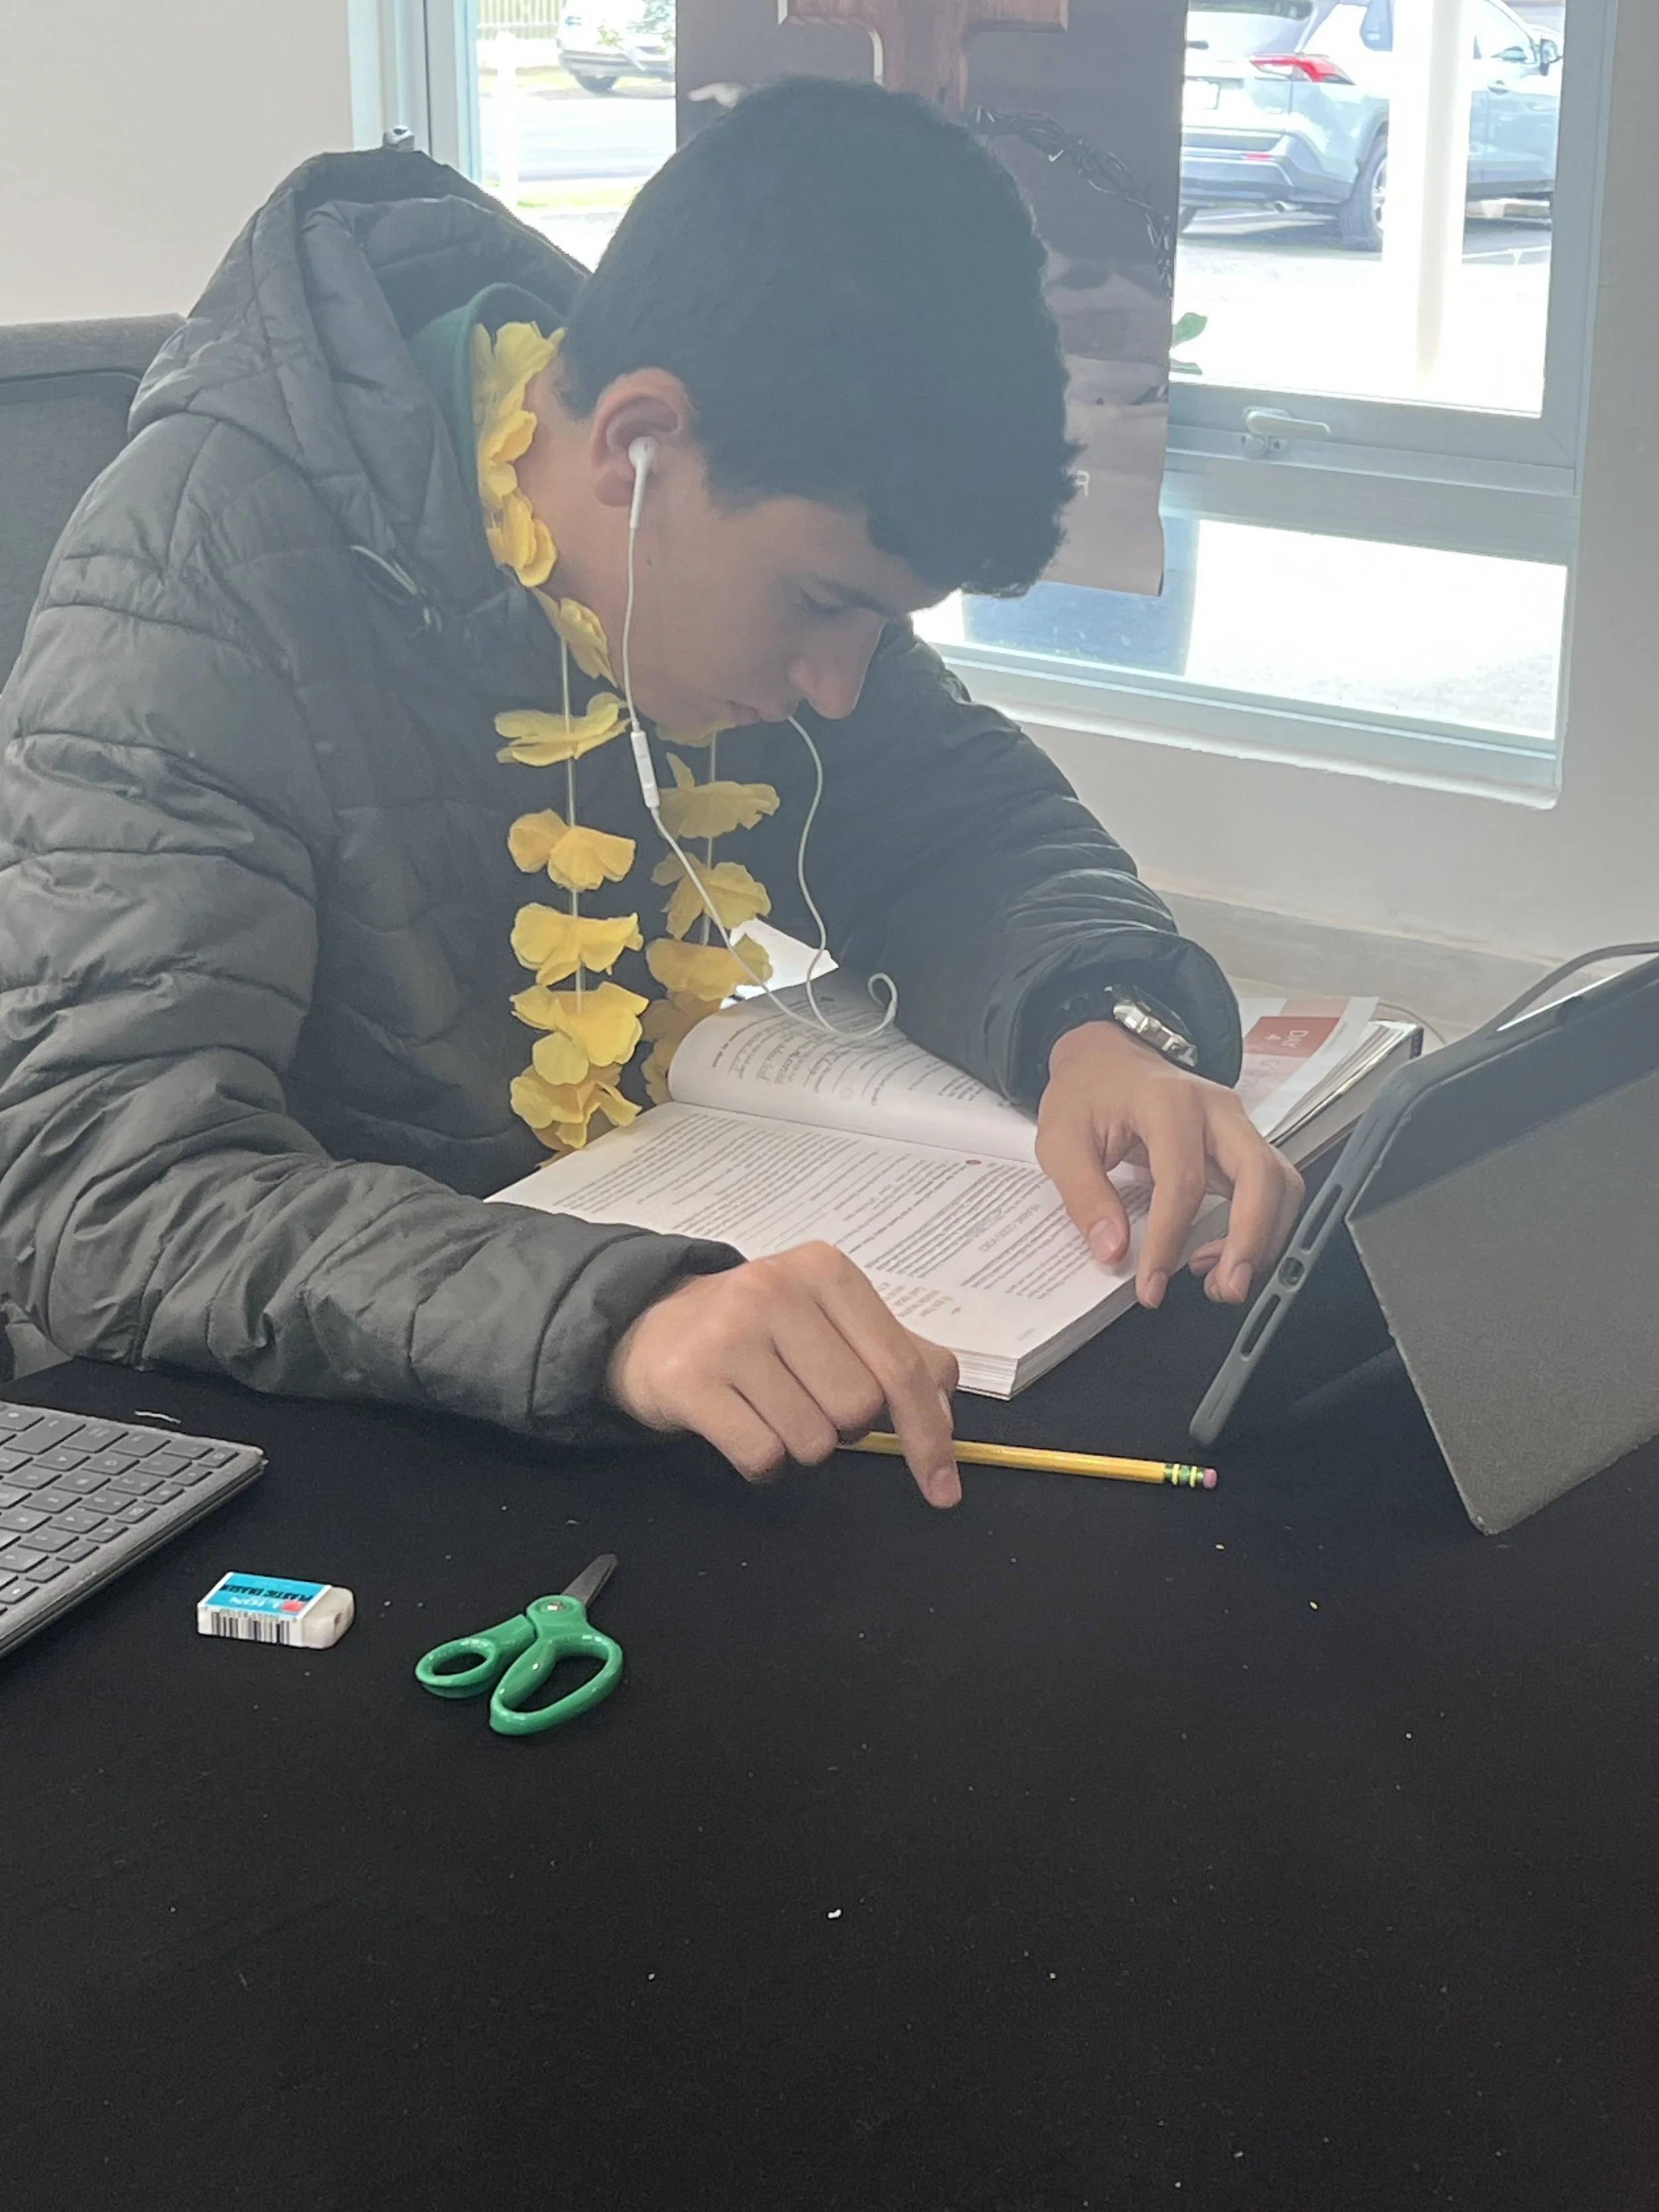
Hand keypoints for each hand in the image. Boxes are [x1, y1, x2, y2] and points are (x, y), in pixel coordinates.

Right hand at [605, 1242, 961, 1506]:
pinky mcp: (689, 1380)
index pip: (901, 1367)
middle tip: (808, 1400)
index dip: (930, 1435)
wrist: (648, 1324)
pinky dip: (762, 1462)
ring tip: (768, 1406)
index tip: (944, 1488)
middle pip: (858, 1408)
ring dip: (800, 1444)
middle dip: (844, 1426)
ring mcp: (729, 1334)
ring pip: (813, 1440)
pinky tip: (741, 1426)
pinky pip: (762, 1456)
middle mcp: (777, 1290)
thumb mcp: (829, 1319)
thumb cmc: (756, 1327)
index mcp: (826, 1270)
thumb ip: (896, 1354)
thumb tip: (944, 1403)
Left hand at [1036, 1021, 1303, 1310]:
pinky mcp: (1243, 1142)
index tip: (1151, 1285)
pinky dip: (1262, 1225)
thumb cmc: (1086, 1094)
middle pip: (1259, 1174)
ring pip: (1280, 1181)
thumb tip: (1113, 1250)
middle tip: (1225, 1287)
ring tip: (1221, 1279)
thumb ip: (1085, 1195)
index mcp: (1167, 1102)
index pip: (1182, 1179)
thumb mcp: (1060, 1141)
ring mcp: (1236, 1124)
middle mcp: (1216, 1109)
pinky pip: (1272, 1186)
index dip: (1170, 1240)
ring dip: (1263, 1237)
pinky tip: (1224, 1253)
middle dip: (1250, 1238)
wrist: (1107, 1059)